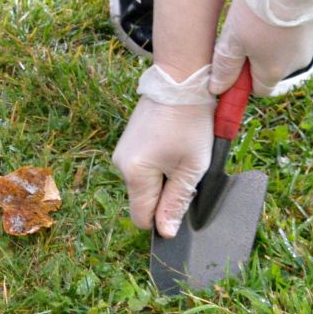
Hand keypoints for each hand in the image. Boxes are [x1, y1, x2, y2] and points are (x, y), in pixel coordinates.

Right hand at [111, 64, 215, 237]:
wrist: (180, 81)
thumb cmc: (190, 123)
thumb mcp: (192, 167)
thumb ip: (177, 202)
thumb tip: (166, 232)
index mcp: (135, 173)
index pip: (142, 218)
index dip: (163, 219)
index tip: (182, 202)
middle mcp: (121, 164)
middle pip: (144, 200)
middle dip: (165, 195)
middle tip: (187, 171)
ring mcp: (122, 152)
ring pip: (144, 184)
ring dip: (163, 179)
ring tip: (181, 154)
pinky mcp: (127, 142)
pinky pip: (142, 167)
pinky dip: (158, 165)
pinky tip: (173, 146)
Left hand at [210, 0, 312, 96]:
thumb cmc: (260, 8)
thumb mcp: (233, 37)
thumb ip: (226, 65)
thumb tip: (218, 89)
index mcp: (273, 71)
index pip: (258, 89)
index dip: (244, 77)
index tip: (235, 57)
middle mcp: (296, 64)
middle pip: (270, 66)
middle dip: (255, 49)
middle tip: (243, 24)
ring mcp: (310, 45)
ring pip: (283, 45)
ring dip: (269, 32)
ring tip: (258, 7)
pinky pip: (296, 29)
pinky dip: (285, 20)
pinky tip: (276, 0)